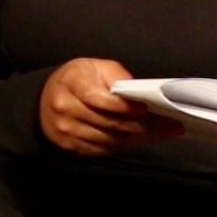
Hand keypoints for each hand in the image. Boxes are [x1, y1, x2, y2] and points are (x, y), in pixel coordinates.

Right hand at [37, 57, 179, 155]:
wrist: (45, 100)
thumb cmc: (76, 80)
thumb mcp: (95, 67)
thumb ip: (117, 77)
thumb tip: (140, 94)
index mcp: (72, 84)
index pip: (98, 99)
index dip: (123, 106)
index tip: (145, 108)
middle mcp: (66, 108)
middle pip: (109, 122)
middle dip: (143, 126)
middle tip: (170, 126)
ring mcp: (66, 130)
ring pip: (110, 139)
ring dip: (139, 138)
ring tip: (163, 133)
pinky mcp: (70, 146)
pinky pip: (103, 149)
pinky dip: (125, 145)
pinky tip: (140, 139)